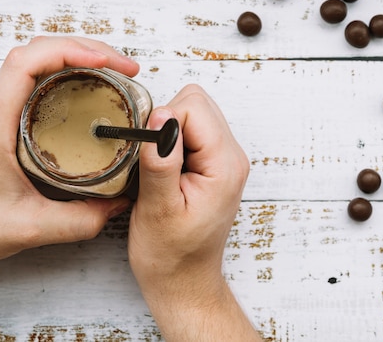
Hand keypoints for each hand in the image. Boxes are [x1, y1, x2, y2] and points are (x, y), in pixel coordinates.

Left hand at [0, 36, 139, 268]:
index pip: (26, 62)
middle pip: (36, 52)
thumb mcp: (30, 228)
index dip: (69, 51)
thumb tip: (117, 202)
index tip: (105, 61)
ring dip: (74, 57)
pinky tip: (85, 90)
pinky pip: (31, 80)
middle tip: (122, 66)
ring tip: (110, 71)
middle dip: (85, 49)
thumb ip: (80, 220)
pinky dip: (63, 73)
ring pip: (34, 62)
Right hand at [128, 85, 259, 339]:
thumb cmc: (170, 254)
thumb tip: (159, 116)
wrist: (183, 281)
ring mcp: (225, 159)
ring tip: (159, 168)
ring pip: (193, 112)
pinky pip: (191, 130)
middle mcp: (232, 156)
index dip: (162, 124)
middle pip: (197, 102)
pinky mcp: (214, 163)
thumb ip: (161, 159)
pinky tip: (164, 168)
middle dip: (165, 123)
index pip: (193, 108)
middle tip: (153, 161)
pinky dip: (172, 139)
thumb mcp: (157, 209)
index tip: (149, 155)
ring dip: (168, 131)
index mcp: (224, 165)